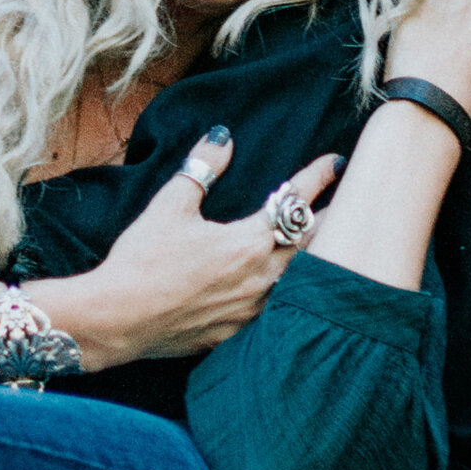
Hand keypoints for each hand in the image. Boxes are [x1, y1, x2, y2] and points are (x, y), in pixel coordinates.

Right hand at [57, 134, 343, 369]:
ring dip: (316, 260)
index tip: (334, 161)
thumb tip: (222, 137)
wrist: (119, 319)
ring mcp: (253, 309)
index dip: (316, 177)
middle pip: (313, 245)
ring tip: (334, 246)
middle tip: (351, 203)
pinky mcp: (239, 332)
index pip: (293, 200)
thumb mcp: (169, 205)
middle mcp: (261, 277)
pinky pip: (279, 309)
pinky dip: (292, 294)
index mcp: (248, 241)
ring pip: (301, 281)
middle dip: (331, 220)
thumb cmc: (142, 261)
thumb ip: (201, 168)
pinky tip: (295, 293)